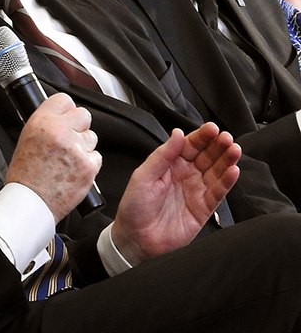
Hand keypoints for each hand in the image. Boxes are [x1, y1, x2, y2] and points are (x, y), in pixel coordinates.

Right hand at [4, 93, 101, 221]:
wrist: (30, 202)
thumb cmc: (25, 175)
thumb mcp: (26, 139)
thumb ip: (46, 124)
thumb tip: (60, 117)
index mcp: (41, 122)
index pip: (64, 100)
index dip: (65, 109)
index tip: (65, 116)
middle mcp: (60, 132)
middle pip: (84, 115)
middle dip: (79, 126)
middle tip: (69, 138)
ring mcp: (76, 149)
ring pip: (92, 136)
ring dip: (83, 145)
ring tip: (68, 159)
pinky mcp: (89, 166)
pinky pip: (96, 156)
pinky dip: (88, 163)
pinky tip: (74, 170)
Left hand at [110, 123, 239, 265]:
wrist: (136, 238)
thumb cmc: (134, 207)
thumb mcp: (143, 176)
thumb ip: (161, 155)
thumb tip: (177, 134)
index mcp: (169, 165)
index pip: (189, 146)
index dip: (201, 137)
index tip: (212, 129)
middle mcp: (185, 175)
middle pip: (206, 156)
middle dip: (218, 146)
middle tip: (226, 138)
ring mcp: (196, 191)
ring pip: (216, 172)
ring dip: (226, 160)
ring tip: (234, 150)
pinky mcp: (204, 209)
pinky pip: (218, 192)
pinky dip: (227, 182)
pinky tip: (233, 171)